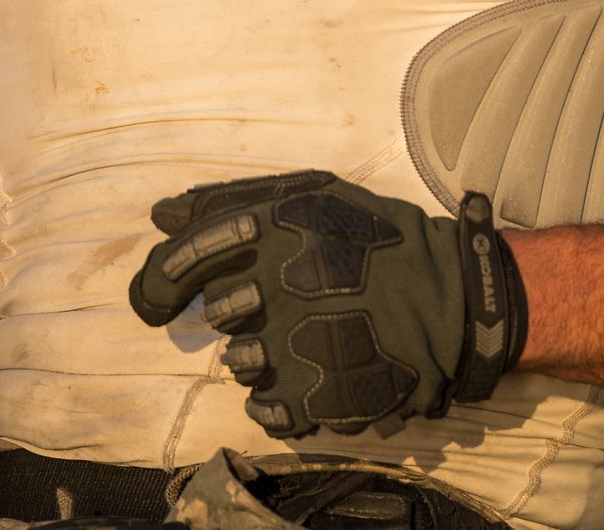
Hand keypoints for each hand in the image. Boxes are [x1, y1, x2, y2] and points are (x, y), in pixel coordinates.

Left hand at [129, 169, 524, 438]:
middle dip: (236, 308)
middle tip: (280, 301)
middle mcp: (275, 286)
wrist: (449, 298)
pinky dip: (275, 398)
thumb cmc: (371, 238)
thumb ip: (229, 200)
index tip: (154, 299)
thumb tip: (161, 215)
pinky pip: (264, 408)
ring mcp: (293, 346)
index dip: (159, 279)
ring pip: (237, 361)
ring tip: (304, 334)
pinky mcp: (314, 398)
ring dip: (258, 352)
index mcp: (270, 231)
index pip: (184, 259)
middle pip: (217, 311)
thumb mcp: (307, 194)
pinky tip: (305, 374)